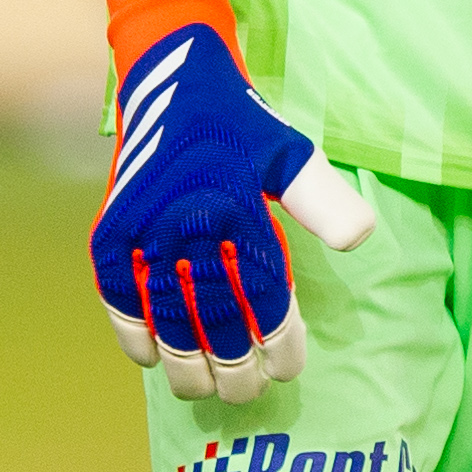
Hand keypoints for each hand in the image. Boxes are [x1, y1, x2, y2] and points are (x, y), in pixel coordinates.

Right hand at [91, 0, 373, 403]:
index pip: (261, 295)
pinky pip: (119, 299)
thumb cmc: (240, 126)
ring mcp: (141, 231)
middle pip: (213, 318)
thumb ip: (324, 197)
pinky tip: (153, 358)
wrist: (170, 79)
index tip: (290, 366)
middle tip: (250, 392)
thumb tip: (363, 238)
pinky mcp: (109, 234)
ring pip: (165, 318)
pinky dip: (134, 333)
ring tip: (206, 388)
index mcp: (234, 206)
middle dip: (235, 365)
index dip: (278, 339)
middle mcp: (184, 223)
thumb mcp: (289, 151)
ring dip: (185, 363)